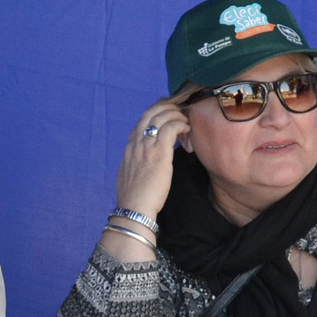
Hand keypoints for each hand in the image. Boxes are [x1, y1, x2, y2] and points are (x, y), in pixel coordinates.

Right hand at [104, 99, 189, 261]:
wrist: (134, 209)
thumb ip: (136, 164)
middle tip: (180, 111)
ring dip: (176, 114)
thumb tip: (144, 164)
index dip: (156, 113)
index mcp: (129, 148)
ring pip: (161, 115)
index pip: (142, 120)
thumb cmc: (134, 198)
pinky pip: (170, 128)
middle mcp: (136, 143)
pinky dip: (180, 124)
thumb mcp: (130, 176)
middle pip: (150, 112)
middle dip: (167, 106)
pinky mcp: (159, 153)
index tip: (169, 114)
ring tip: (186, 122)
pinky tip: (187, 130)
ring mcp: (146, 147)